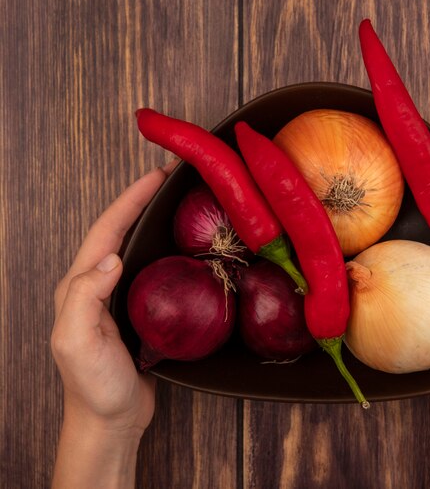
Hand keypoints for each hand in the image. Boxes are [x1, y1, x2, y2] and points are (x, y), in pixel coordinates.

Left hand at [51, 161, 176, 487]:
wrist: (111, 419)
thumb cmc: (94, 385)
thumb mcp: (78, 342)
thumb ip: (85, 298)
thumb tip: (110, 258)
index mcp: (81, 286)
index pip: (106, 232)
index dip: (129, 201)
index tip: (154, 177)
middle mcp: (97, 285)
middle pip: (119, 231)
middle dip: (141, 201)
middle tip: (170, 180)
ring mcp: (118, 297)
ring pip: (136, 248)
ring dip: (153, 222)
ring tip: (178, 205)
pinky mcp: (137, 310)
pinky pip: (152, 271)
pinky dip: (166, 251)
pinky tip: (184, 250)